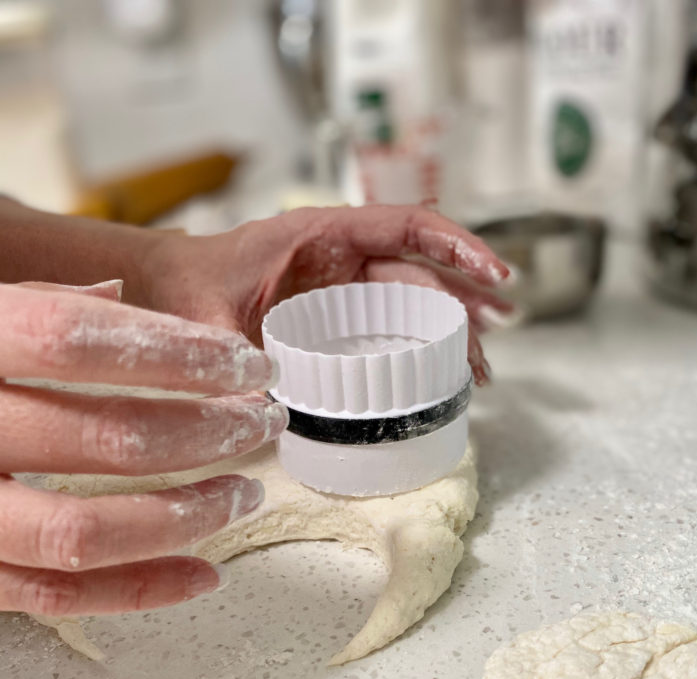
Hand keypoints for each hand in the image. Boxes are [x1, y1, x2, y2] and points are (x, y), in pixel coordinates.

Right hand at [0, 281, 286, 616]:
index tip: (243, 360)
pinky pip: (57, 598)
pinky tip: (207, 572)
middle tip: (261, 421)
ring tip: (246, 492)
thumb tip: (117, 297)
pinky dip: (142, 590)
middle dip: (204, 431)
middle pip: (99, 438)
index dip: (172, 351)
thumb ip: (26, 307)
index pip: (71, 340)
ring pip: (83, 531)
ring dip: (185, 516)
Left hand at [139, 205, 514, 385]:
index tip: (494, 275)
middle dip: (465, 304)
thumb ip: (225, 354)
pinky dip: (419, 347)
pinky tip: (441, 375)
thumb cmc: (192, 285)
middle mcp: (343, 255)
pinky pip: (391, 325)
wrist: (174, 287)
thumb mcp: (203, 316)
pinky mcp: (341, 314)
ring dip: (451, 331)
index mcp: (321, 235)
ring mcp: (345, 286)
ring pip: (414, 302)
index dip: (456, 247)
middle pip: (421, 274)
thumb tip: (257, 404)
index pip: (405, 227)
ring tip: (480, 371)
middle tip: (494, 341)